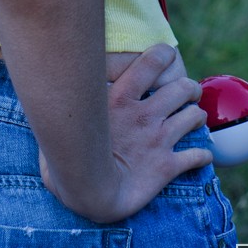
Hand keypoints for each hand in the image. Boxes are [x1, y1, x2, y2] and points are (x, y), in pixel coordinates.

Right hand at [39, 44, 211, 222]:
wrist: (89, 193)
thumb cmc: (67, 156)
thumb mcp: (61, 118)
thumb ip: (65, 101)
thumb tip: (44, 85)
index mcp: (121, 97)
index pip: (152, 61)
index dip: (165, 55)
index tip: (168, 56)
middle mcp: (145, 113)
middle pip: (182, 87)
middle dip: (190, 88)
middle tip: (187, 93)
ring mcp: (159, 139)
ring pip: (194, 116)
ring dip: (197, 116)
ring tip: (195, 118)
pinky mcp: (168, 166)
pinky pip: (197, 156)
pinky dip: (203, 154)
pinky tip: (201, 155)